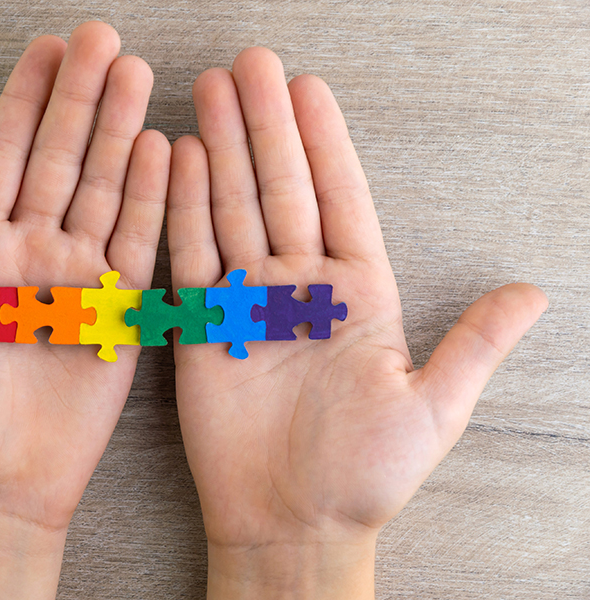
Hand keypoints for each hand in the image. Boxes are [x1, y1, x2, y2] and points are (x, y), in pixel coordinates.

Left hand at [0, 21, 169, 598]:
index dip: (22, 103)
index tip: (43, 49)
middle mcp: (27, 253)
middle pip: (57, 160)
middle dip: (79, 99)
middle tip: (101, 38)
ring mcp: (75, 279)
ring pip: (101, 190)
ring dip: (119, 134)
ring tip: (136, 75)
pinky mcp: (116, 313)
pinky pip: (137, 244)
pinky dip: (150, 199)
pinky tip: (163, 151)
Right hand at [167, 48, 546, 598]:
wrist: (294, 525)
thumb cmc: (366, 476)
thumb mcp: (434, 408)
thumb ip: (475, 344)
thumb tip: (534, 293)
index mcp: (359, 294)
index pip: (340, 199)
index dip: (323, 143)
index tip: (307, 87)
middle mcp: (301, 288)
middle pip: (280, 191)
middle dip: (265, 127)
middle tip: (249, 65)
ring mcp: (248, 304)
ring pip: (233, 212)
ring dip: (222, 152)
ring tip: (210, 93)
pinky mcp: (203, 329)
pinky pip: (191, 259)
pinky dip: (185, 210)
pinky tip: (179, 161)